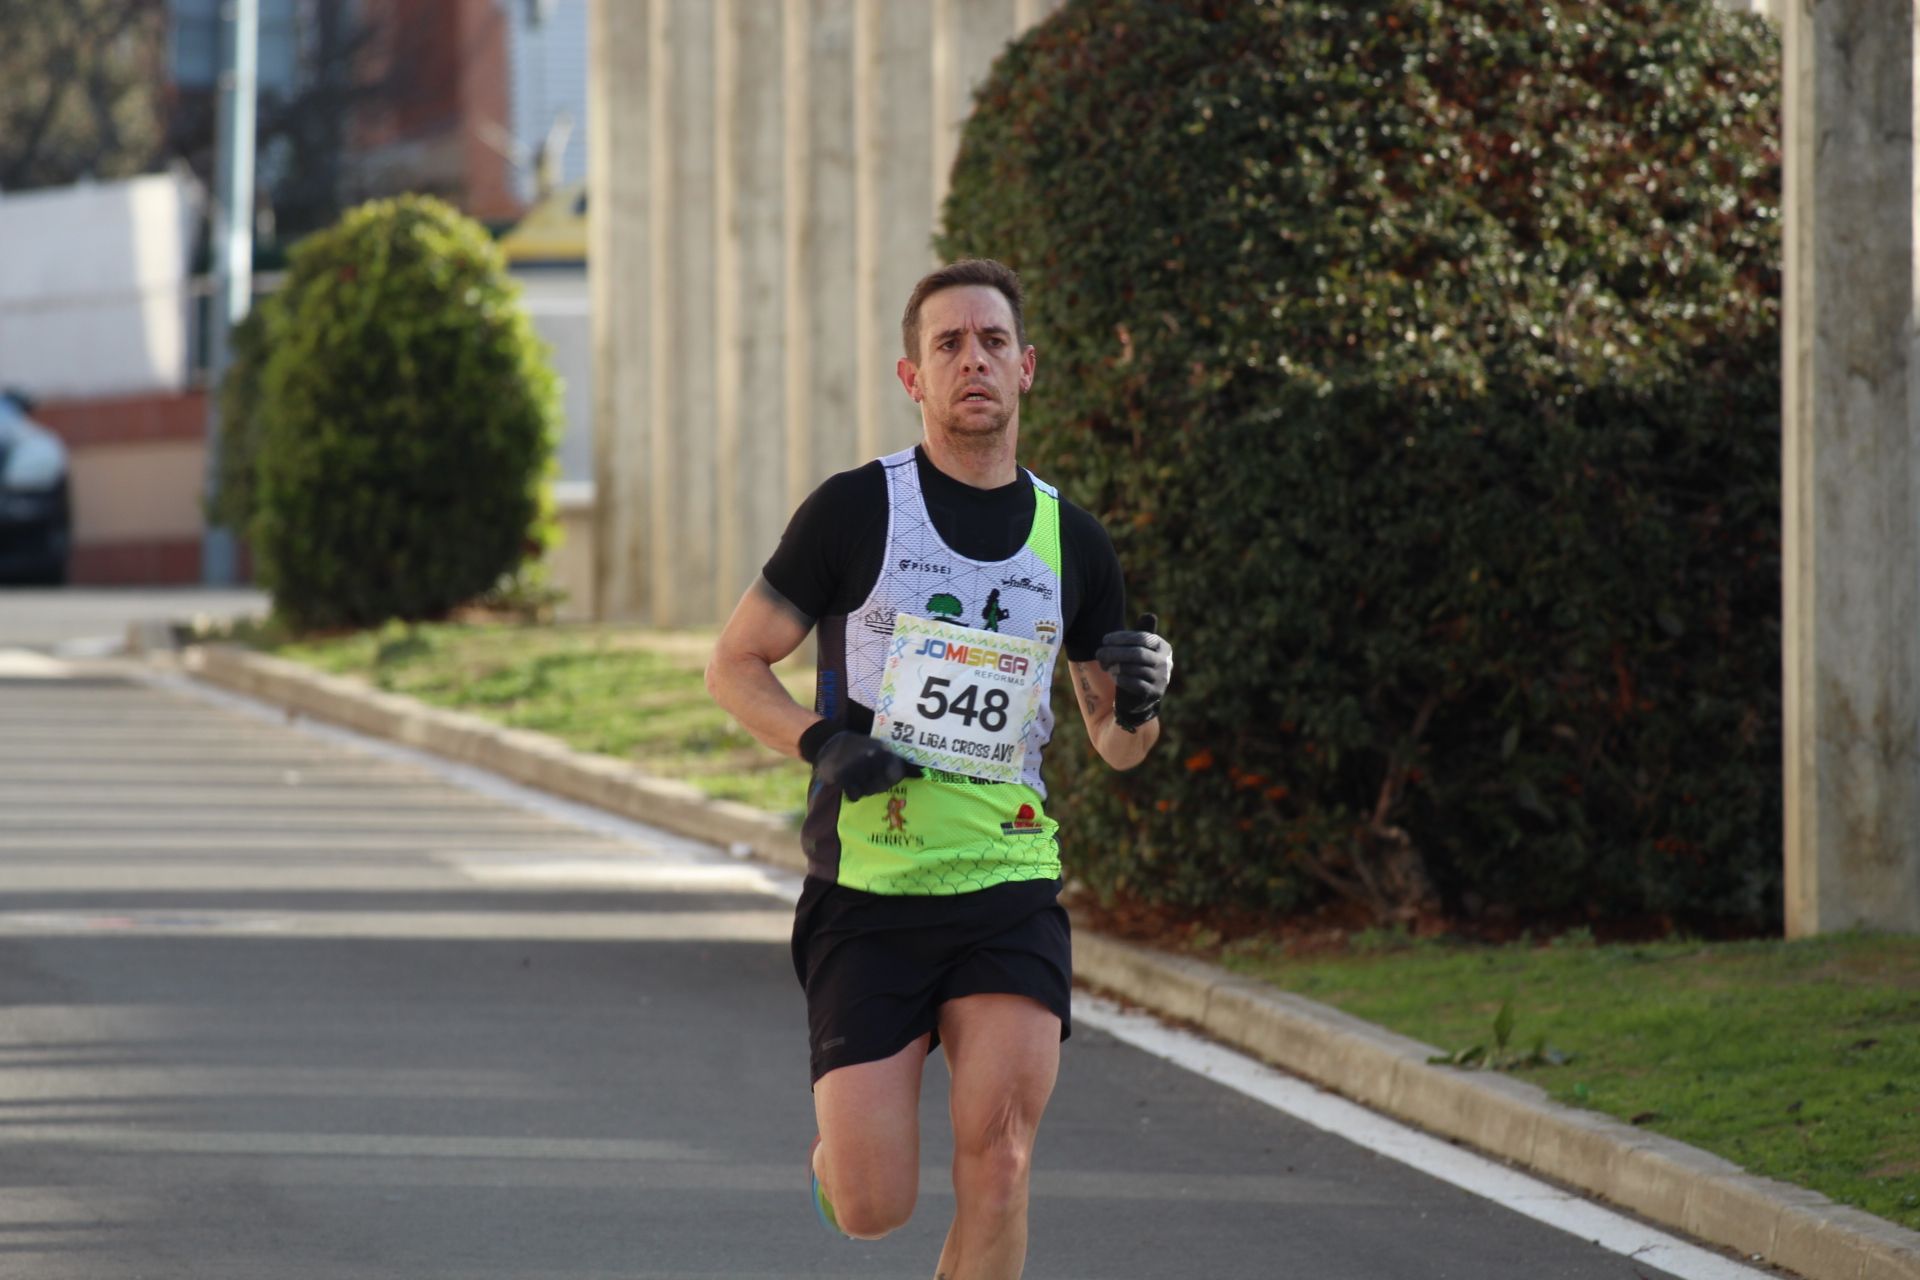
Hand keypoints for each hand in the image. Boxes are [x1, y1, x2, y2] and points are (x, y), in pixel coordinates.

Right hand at [812, 731, 923, 801]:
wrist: (828, 742)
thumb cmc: (856, 747)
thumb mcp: (877, 746)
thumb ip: (894, 760)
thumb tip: (920, 774)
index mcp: (882, 750)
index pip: (897, 773)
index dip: (891, 779)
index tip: (884, 776)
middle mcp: (872, 758)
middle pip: (882, 786)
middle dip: (876, 785)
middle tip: (866, 777)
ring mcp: (858, 767)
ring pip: (869, 792)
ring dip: (863, 789)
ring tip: (857, 777)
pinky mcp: (844, 776)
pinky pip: (855, 795)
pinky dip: (852, 792)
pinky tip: (849, 783)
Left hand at [1096, 612, 1171, 731]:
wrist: (1139, 696)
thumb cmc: (1136, 666)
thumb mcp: (1140, 648)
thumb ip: (1142, 632)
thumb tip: (1149, 615)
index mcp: (1162, 646)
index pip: (1142, 638)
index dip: (1121, 638)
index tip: (1104, 640)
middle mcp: (1166, 662)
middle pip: (1137, 653)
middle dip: (1115, 652)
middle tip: (1099, 653)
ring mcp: (1162, 679)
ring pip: (1135, 668)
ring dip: (1116, 666)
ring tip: (1106, 666)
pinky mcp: (1154, 693)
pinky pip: (1135, 684)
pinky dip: (1122, 679)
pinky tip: (1114, 676)